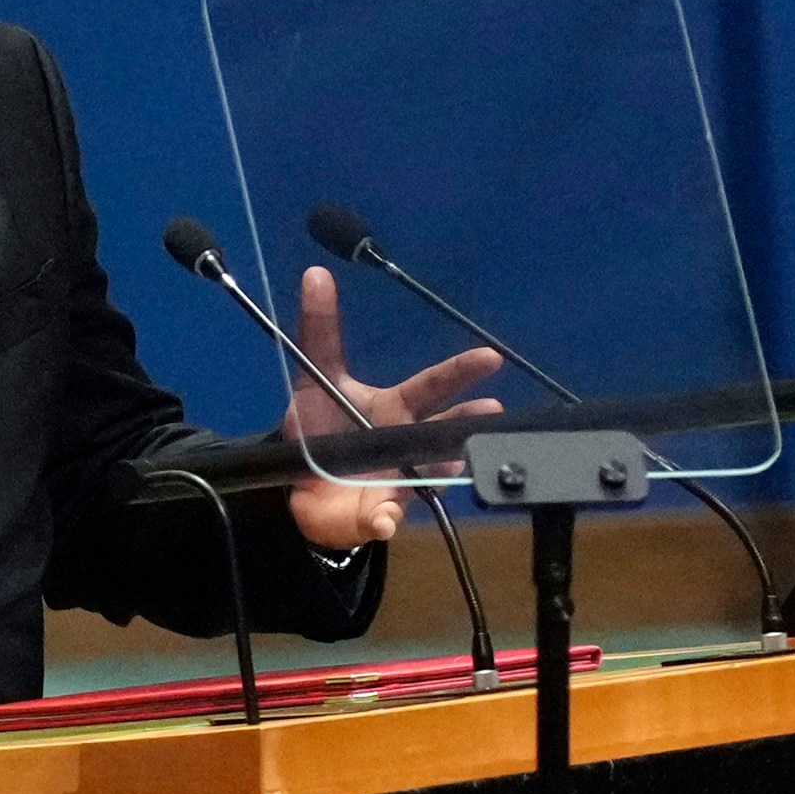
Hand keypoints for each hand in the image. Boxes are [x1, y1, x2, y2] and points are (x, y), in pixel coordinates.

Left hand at [280, 266, 502, 549]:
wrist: (301, 487)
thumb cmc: (321, 428)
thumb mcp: (314, 379)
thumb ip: (318, 331)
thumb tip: (315, 273)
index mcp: (397, 408)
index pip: (433, 385)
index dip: (461, 371)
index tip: (491, 357)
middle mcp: (408, 442)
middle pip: (445, 429)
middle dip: (470, 421)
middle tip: (493, 410)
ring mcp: (400, 480)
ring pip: (429, 474)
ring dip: (440, 469)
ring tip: (453, 462)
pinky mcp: (379, 514)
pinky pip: (384, 519)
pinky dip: (383, 520)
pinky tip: (383, 520)